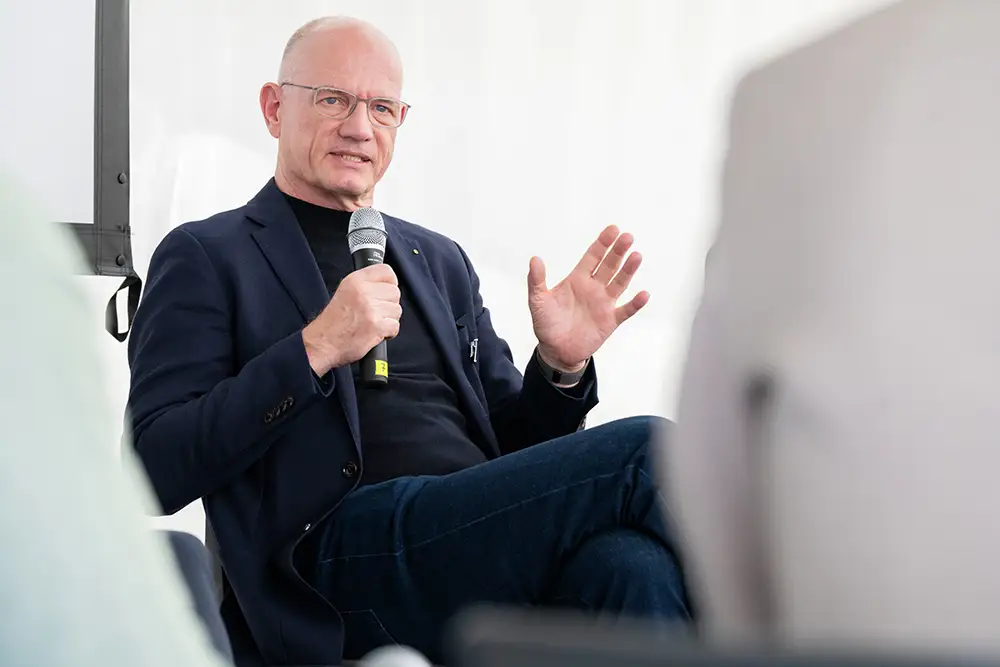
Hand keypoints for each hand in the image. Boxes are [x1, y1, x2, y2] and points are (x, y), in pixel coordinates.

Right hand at [302, 264, 401, 375]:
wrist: (323, 343)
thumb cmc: (333, 322)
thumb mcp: (345, 291)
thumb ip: (365, 285)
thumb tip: (387, 284)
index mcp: (355, 280)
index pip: (386, 271)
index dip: (391, 283)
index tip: (386, 291)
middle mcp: (363, 292)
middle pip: (395, 292)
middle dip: (389, 304)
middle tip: (377, 312)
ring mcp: (371, 309)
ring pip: (396, 310)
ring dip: (389, 319)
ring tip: (374, 323)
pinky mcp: (376, 326)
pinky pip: (395, 326)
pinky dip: (389, 332)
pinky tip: (376, 332)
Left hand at [528, 225, 648, 370]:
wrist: (556, 350)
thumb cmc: (546, 323)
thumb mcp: (538, 300)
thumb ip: (537, 280)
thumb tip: (535, 259)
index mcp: (577, 280)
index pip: (592, 257)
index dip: (602, 243)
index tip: (613, 229)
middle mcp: (593, 288)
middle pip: (609, 265)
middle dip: (618, 251)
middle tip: (627, 237)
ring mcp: (604, 304)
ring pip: (619, 283)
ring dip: (628, 270)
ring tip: (636, 256)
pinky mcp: (610, 321)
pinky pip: (626, 310)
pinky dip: (635, 303)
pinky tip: (643, 294)